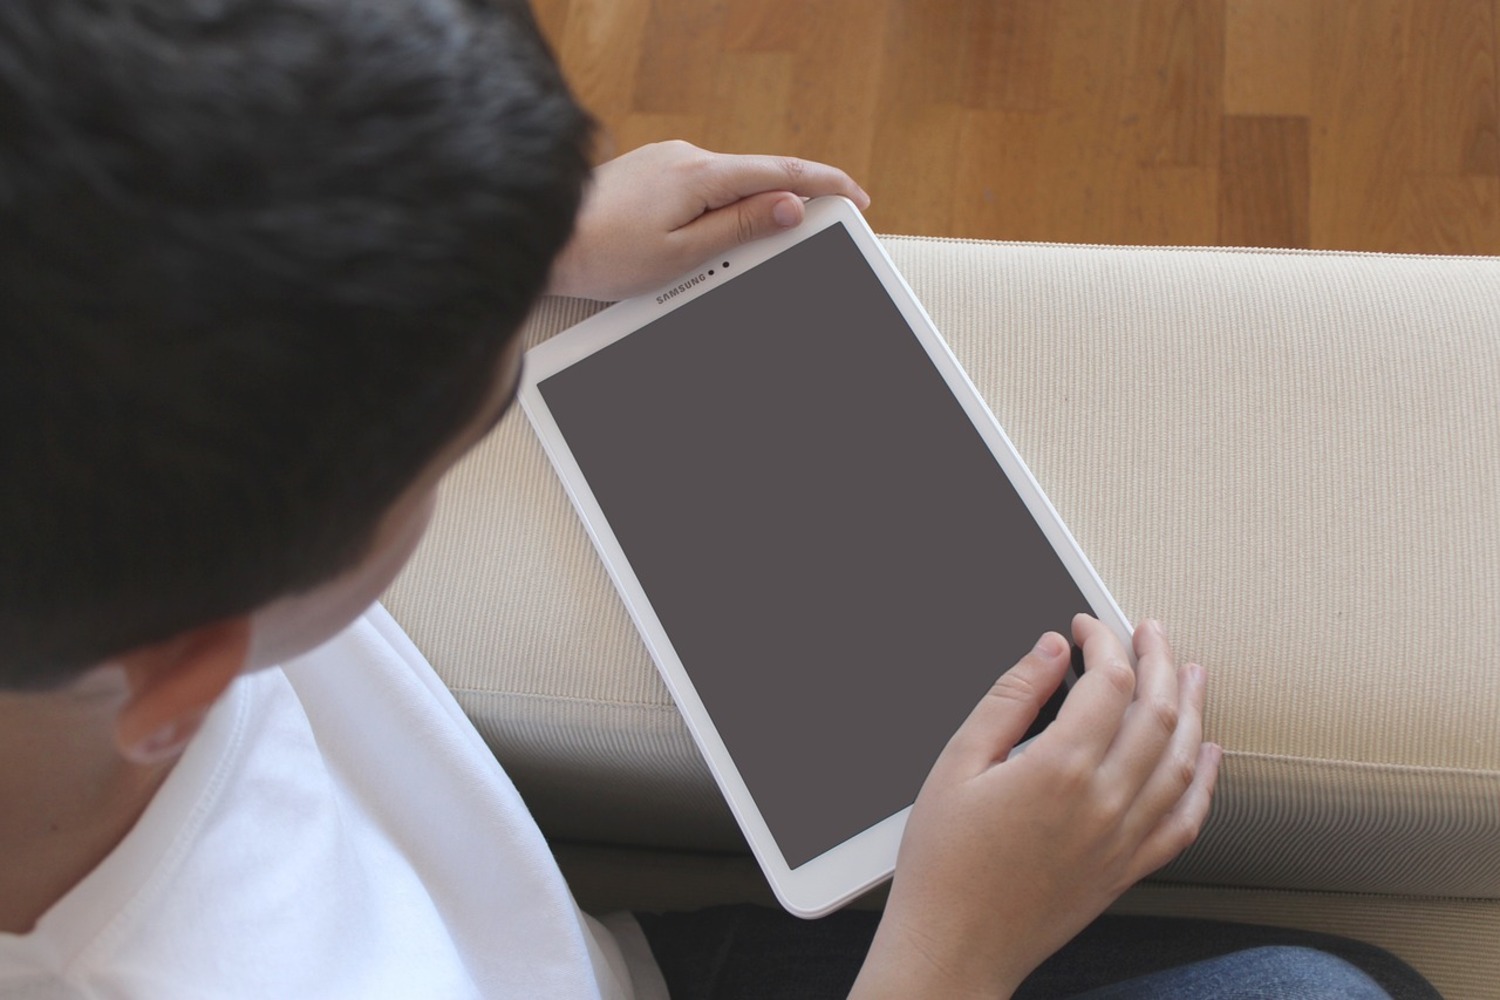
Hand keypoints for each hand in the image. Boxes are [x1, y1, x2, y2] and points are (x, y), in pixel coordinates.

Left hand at [545, 140, 870, 300]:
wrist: (542, 235)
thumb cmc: (604, 254)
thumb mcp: (683, 253)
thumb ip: (739, 227)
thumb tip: (787, 207)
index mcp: (699, 174)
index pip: (781, 173)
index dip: (826, 184)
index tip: (855, 198)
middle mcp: (684, 156)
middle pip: (758, 177)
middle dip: (790, 205)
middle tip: (815, 234)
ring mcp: (666, 160)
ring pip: (729, 185)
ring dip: (750, 212)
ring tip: (749, 253)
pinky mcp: (651, 171)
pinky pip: (703, 187)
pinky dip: (722, 209)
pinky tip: (713, 238)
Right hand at [851, 616, 1220, 999]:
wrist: (956, 947)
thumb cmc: (943, 863)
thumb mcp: (956, 764)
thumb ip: (1008, 699)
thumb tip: (1046, 652)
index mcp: (1058, 769)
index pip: (1108, 683)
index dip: (1104, 642)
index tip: (1086, 627)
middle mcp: (1103, 802)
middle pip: (1156, 711)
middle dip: (1157, 660)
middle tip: (1149, 632)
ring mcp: (1123, 839)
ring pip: (1181, 759)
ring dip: (1191, 708)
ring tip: (1190, 673)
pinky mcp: (1127, 869)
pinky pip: (1185, 820)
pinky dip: (1205, 781)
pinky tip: (1207, 755)